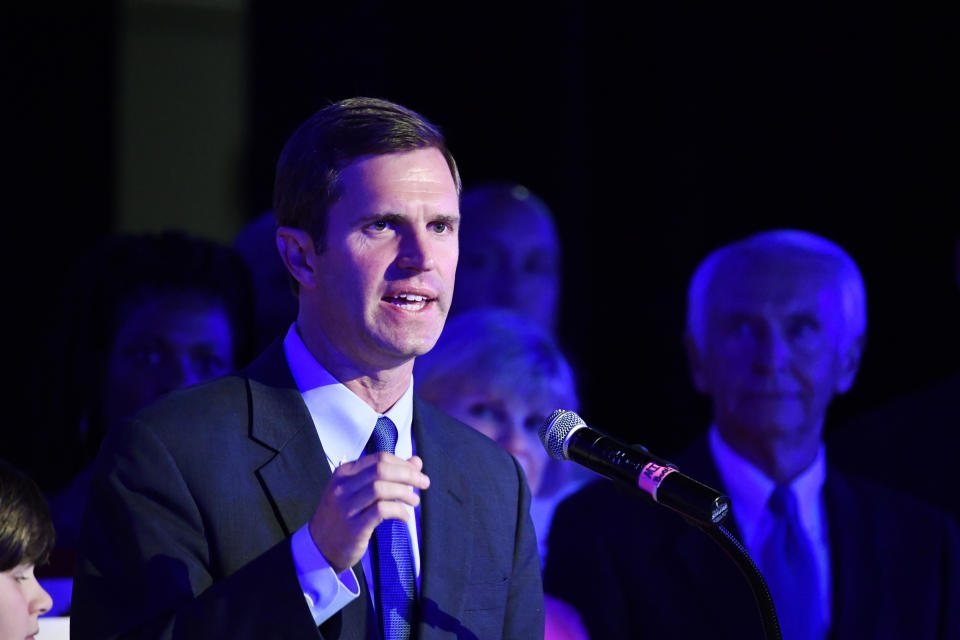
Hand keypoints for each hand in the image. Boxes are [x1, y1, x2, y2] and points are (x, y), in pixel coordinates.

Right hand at [309, 453, 429, 572]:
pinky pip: (381, 511)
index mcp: (344, 473)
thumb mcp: (360, 492)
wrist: (319, 549)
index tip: (417, 472)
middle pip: (381, 470)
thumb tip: (416, 461)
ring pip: (381, 488)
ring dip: (405, 492)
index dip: (403, 463)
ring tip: (414, 501)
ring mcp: (346, 507)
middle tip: (424, 483)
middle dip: (408, 474)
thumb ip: (387, 476)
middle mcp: (342, 487)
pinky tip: (405, 517)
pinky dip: (398, 510)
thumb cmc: (343, 517)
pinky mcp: (353, 527)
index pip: (379, 458)